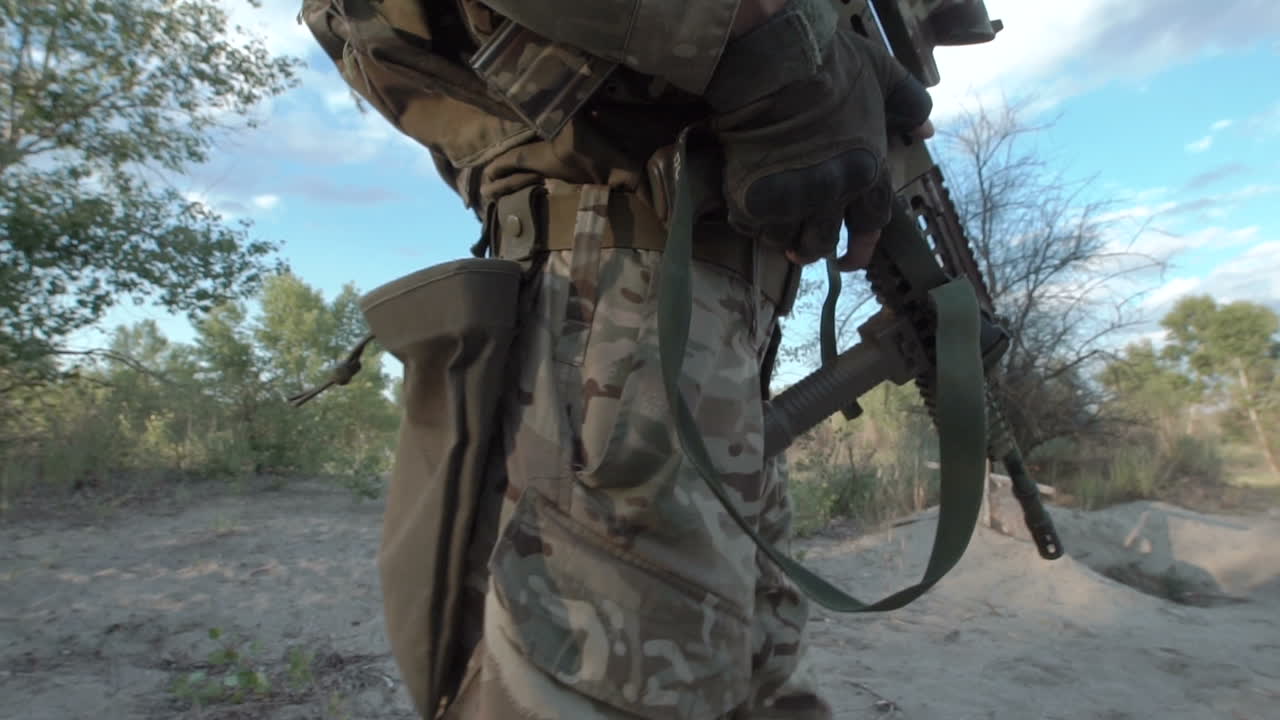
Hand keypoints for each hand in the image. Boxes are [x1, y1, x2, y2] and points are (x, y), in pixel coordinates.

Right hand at [704, 4, 933, 272]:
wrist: (778, 65)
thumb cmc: (833, 66)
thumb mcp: (884, 74)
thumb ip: (910, 103)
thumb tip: (927, 131)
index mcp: (870, 169)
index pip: (873, 224)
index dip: (861, 247)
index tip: (849, 262)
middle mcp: (837, 193)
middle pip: (823, 242)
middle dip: (813, 250)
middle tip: (801, 252)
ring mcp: (797, 200)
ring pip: (786, 240)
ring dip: (780, 238)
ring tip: (773, 231)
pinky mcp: (756, 200)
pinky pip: (752, 226)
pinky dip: (750, 221)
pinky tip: (747, 209)